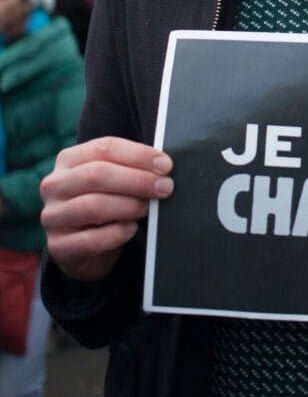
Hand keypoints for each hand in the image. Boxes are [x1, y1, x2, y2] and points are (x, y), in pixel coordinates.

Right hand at [40, 137, 173, 283]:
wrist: (84, 248)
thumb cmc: (104, 203)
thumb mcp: (113, 180)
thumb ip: (131, 168)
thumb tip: (163, 167)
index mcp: (69, 159)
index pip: (104, 148)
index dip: (138, 155)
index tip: (165, 165)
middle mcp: (55, 185)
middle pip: (97, 175)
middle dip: (137, 180)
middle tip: (164, 188)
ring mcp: (53, 216)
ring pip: (92, 206)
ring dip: (128, 206)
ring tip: (147, 209)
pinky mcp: (58, 246)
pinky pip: (90, 240)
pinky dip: (116, 233)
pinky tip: (131, 229)